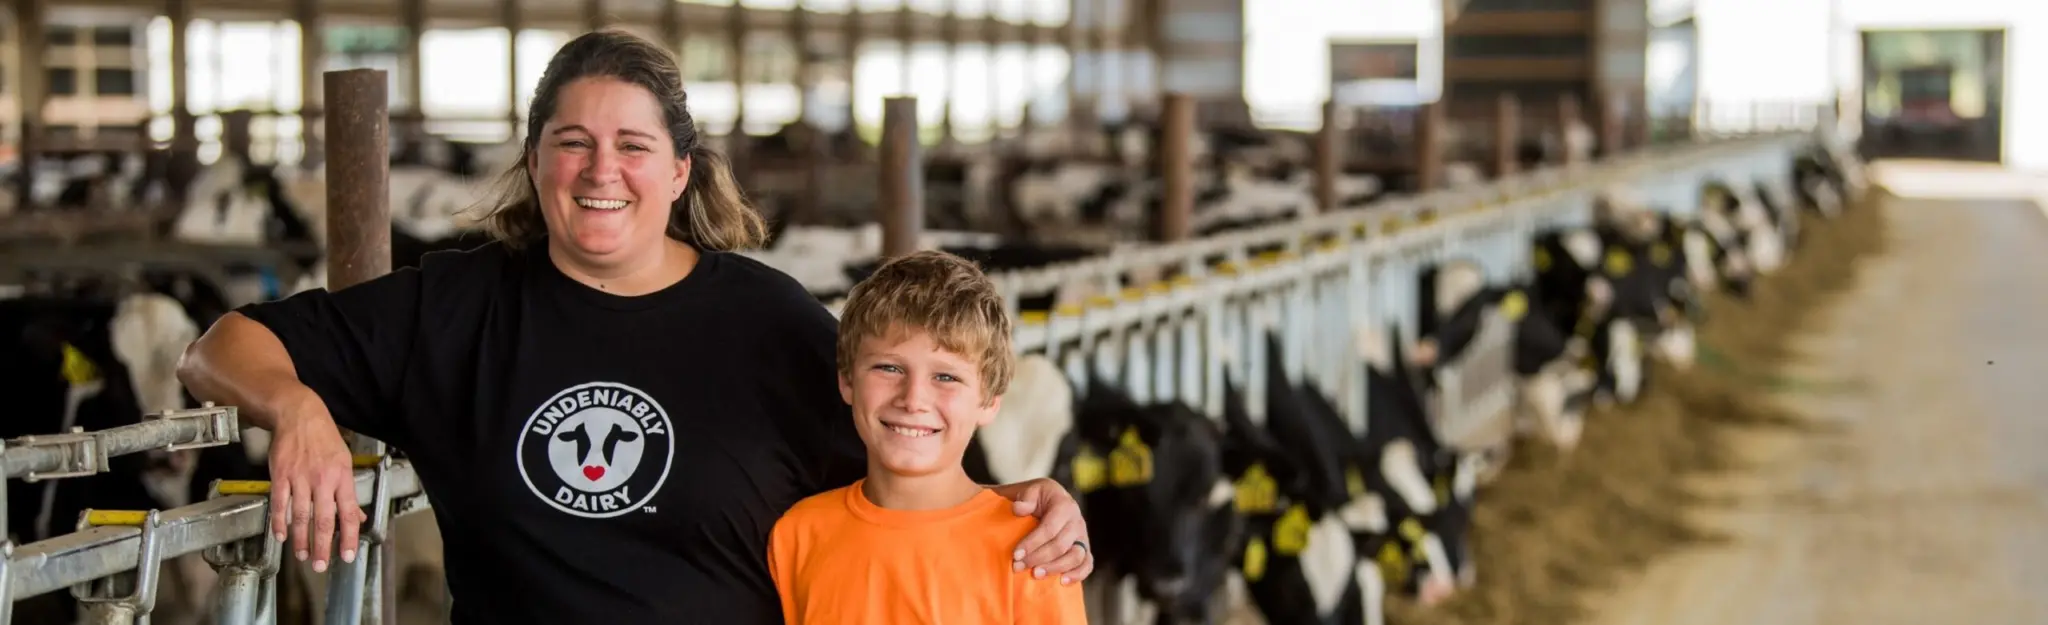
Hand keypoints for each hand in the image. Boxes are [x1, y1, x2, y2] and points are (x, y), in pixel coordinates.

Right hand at [266, 393, 364, 573]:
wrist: (299, 415)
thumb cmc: (324, 438)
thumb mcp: (345, 462)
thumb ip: (349, 492)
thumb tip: (359, 517)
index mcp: (342, 477)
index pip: (350, 513)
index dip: (350, 537)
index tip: (348, 555)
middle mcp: (323, 480)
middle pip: (324, 520)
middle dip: (323, 546)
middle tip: (321, 565)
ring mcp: (300, 478)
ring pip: (301, 516)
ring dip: (301, 539)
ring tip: (303, 556)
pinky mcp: (281, 475)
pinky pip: (280, 503)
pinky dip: (279, 522)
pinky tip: (281, 536)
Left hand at [991, 478, 1092, 584]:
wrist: (1049, 502)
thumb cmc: (1037, 498)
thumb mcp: (1030, 491)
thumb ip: (1025, 498)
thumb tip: (1019, 509)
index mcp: (1065, 505)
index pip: (1049, 528)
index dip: (1032, 543)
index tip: (1016, 554)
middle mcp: (1077, 521)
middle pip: (1061, 545)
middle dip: (1038, 558)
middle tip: (1018, 567)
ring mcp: (1083, 536)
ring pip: (1076, 557)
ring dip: (1055, 568)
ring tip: (1036, 575)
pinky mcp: (1084, 549)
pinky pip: (1087, 564)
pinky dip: (1078, 574)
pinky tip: (1062, 582)